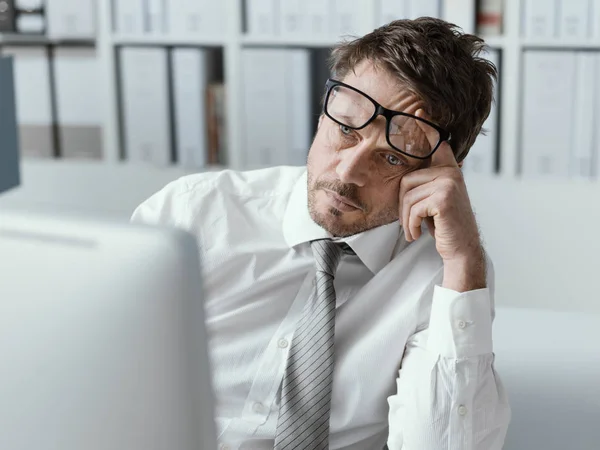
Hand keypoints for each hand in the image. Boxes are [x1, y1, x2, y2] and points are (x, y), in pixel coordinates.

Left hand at [399, 110, 485, 291]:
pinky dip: (411, 225)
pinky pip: (412, 207)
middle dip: (403, 206)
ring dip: (406, 218)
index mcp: (448, 170)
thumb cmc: (442, 225)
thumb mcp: (432, 199)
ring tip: (416, 228)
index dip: (426, 126)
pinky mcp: (444, 196)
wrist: (460, 249)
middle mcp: (450, 172)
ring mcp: (449, 182)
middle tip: (412, 222)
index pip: (436, 144)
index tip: (418, 110)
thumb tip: (406, 174)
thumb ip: (424, 183)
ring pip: (407, 195)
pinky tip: (419, 233)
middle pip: (406, 180)